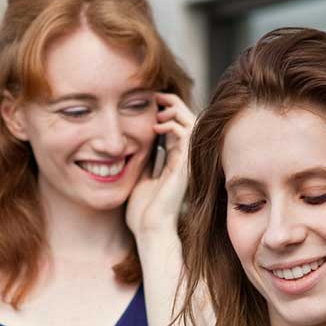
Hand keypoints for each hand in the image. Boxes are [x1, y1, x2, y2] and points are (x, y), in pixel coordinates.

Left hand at [126, 93, 196, 236]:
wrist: (149, 229)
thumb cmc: (142, 211)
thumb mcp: (139, 176)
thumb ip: (143, 159)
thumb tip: (134, 141)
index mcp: (174, 163)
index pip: (175, 129)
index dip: (166, 113)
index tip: (150, 104)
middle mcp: (184, 160)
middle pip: (187, 122)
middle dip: (173, 105)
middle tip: (156, 96)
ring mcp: (188, 162)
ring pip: (191, 124)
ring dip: (175, 111)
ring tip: (158, 108)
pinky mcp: (186, 165)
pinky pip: (187, 136)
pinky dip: (174, 126)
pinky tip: (157, 126)